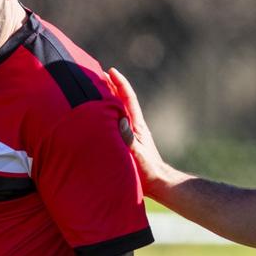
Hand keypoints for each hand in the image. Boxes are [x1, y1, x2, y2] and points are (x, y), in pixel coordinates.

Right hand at [108, 67, 167, 194]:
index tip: (111, 71)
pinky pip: (116, 124)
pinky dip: (108, 117)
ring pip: (119, 112)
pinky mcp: (129, 144)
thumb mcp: (137, 154)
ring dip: (109, 101)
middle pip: (122, 101)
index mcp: (136, 126)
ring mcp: (132, 135)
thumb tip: (120, 121)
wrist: (158, 183)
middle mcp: (134, 127)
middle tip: (98, 75)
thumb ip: (128, 139)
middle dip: (112, 87)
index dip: (120, 84)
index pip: (128, 99)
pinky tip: (101, 119)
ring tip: (96, 92)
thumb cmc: (148, 171)